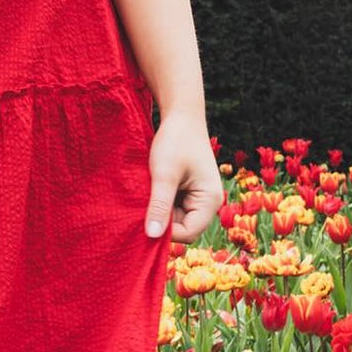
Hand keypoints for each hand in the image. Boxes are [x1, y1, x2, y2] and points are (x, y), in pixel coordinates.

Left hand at [144, 109, 223, 243]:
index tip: (143, 221)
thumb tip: (152, 236)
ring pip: (175, 218)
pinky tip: (149, 190)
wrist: (181, 115)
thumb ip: (159, 205)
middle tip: (141, 206)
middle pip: (182, 228)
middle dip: (162, 221)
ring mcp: (198, 198)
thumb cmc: (175, 141)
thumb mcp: (164, 174)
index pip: (188, 233)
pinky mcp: (188, 192)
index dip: (166, 233)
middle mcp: (208, 203)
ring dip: (159, 211)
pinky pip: (173, 207)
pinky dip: (160, 203)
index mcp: (210, 201)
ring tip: (145, 194)